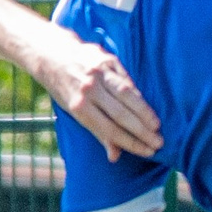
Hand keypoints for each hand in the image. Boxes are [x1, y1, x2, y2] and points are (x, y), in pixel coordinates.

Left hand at [33, 33, 162, 161]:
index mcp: (79, 107)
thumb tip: (114, 156)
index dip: (131, 142)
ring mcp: (100, 74)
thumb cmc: (64, 88)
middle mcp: (90, 90)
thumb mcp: (74, 112)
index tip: (147, 151)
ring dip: (145, 113)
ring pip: (128, 96)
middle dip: (142, 131)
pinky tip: (147, 107)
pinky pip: (126, 80)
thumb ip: (97, 132)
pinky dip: (138, 95)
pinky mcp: (108, 60)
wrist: (53, 54)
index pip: (110, 129)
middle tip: (158, 142)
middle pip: (122, 115)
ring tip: (157, 126)